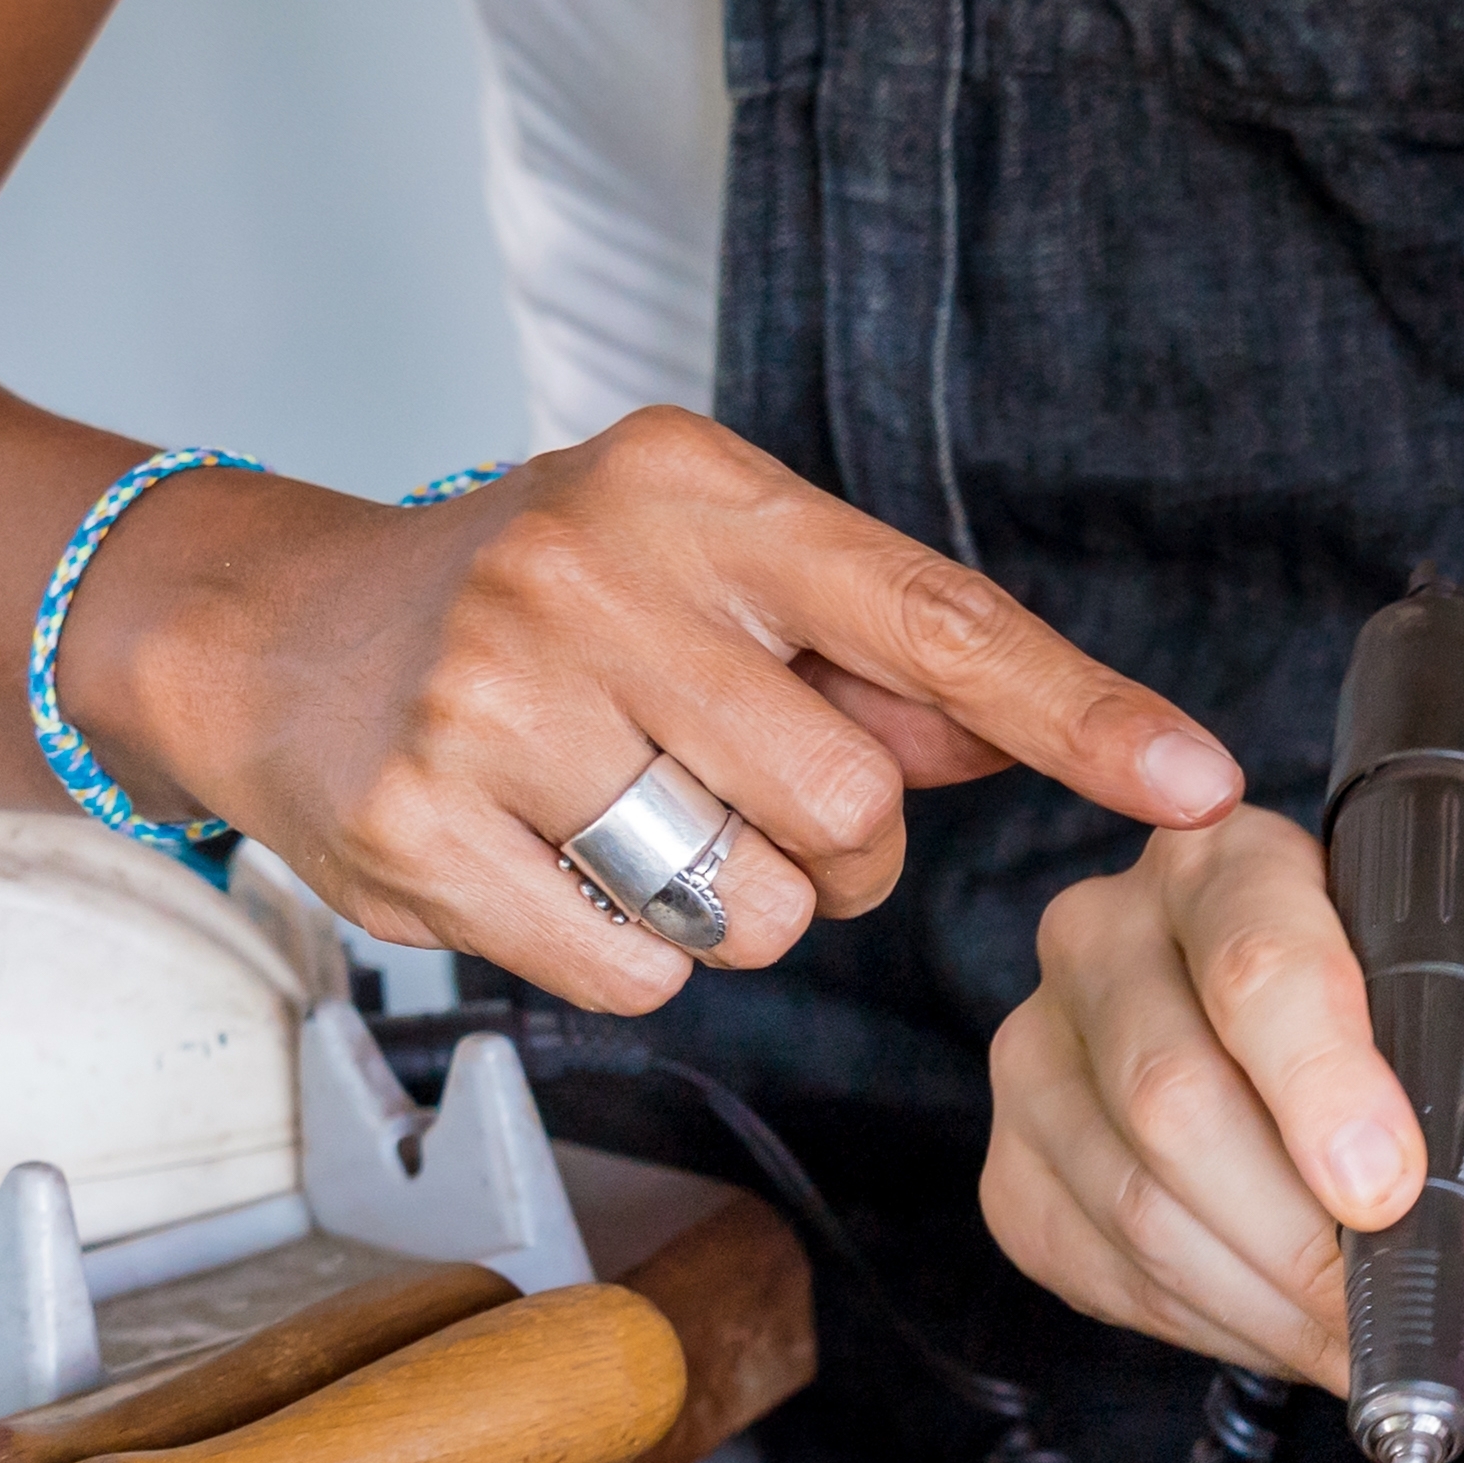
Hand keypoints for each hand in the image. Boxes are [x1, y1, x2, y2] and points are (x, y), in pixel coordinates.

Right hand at [74, 408, 1241, 1011]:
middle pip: (851, 802)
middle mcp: (593, 571)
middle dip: (839, 852)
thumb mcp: (701, 575)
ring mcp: (497, 698)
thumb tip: (1038, 731)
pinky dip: (635, 958)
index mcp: (693, 490)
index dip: (1076, 711)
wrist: (267, 635)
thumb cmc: (530, 604)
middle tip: (749, 808)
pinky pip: (642, 972)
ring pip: (754, 901)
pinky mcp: (426, 825)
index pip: (931, 614)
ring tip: (640, 828)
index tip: (1196, 781)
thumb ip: (872, 655)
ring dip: (738, 909)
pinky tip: (561, 871)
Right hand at [983, 812, 1463, 1380]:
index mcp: (1235, 860)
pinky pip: (1096, 1268)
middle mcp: (1108, 934)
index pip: (1253, 959)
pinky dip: (1208, 1323)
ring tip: (1363, 1338)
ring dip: (1265, 1297)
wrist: (1404, 1170)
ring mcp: (1042, 1056)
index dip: (1318, 1081)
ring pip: (1134, 1200)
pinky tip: (1286, 1325)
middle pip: (1170, 1092)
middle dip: (1296, 1229)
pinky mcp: (1019, 1175)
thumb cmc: (1462, 1083)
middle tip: (1389, 1307)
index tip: (1387, 1188)